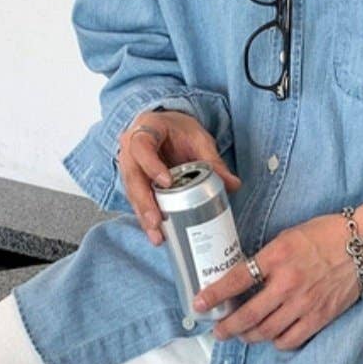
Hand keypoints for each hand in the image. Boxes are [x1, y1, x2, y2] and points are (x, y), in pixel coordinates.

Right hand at [116, 109, 240, 245]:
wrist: (165, 127)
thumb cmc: (178, 130)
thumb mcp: (198, 139)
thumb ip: (213, 161)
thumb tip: (233, 184)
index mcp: (145, 129)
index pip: (142, 146)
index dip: (152, 165)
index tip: (167, 182)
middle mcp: (130, 149)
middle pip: (132, 177)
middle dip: (144, 202)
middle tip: (156, 221)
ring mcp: (129, 167)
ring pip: (132, 193)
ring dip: (144, 216)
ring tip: (157, 236)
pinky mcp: (134, 183)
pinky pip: (137, 201)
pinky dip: (147, 219)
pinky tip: (158, 234)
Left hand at [192, 213, 361, 350]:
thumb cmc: (326, 234)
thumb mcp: (288, 237)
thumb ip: (266, 258)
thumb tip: (243, 277)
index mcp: (276, 257)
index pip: (236, 280)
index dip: (214, 295)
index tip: (199, 305)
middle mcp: (287, 283)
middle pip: (247, 315)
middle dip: (226, 327)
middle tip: (217, 331)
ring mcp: (304, 303)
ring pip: (265, 331)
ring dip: (248, 337)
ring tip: (241, 335)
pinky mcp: (320, 317)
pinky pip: (290, 339)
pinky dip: (276, 341)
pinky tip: (272, 336)